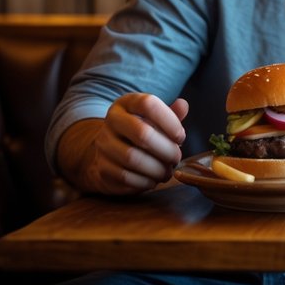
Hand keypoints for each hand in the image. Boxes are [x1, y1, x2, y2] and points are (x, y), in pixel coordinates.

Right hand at [62, 94, 188, 194]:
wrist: (110, 153)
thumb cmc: (141, 132)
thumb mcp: (156, 119)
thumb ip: (172, 113)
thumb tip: (183, 105)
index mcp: (127, 103)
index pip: (148, 104)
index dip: (170, 121)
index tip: (181, 137)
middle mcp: (112, 121)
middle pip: (142, 133)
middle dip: (166, 149)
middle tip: (176, 158)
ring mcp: (104, 145)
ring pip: (133, 158)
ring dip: (156, 168)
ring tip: (167, 171)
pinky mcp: (101, 168)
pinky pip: (125, 177)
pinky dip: (145, 181)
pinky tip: (153, 180)